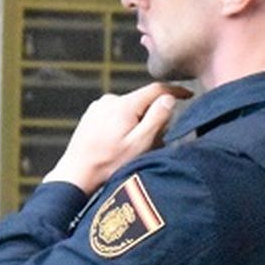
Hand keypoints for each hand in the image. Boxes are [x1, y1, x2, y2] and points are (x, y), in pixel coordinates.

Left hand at [44, 82, 190, 193]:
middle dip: (153, 116)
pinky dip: (124, 125)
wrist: (76, 174)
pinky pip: (116, 115)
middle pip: (142, 101)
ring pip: (130, 109)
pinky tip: (118, 144)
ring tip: (131, 147)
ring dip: (137, 122)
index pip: (156, 89)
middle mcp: (109, 100)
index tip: (188, 95)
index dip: (175, 91)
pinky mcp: (91, 115)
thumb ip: (157, 119)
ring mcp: (98, 107)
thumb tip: (168, 99)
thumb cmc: (108, 164)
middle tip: (153, 141)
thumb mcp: (140, 144)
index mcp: (123, 105)